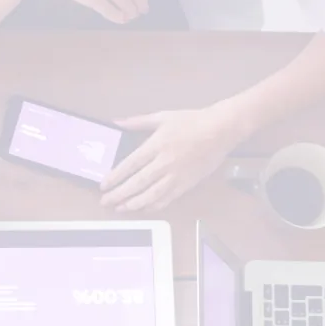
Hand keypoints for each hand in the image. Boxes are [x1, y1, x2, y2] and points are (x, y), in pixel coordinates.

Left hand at [100, 105, 251, 214]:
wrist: (222, 129)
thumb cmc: (192, 121)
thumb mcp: (162, 116)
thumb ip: (137, 122)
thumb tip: (116, 122)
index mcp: (157, 145)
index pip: (130, 164)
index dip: (115, 177)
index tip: (102, 186)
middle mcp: (165, 162)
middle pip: (138, 183)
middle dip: (119, 194)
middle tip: (105, 202)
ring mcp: (177, 175)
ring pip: (152, 195)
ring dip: (134, 204)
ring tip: (120, 208)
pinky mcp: (188, 183)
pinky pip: (168, 199)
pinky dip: (154, 206)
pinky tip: (143, 208)